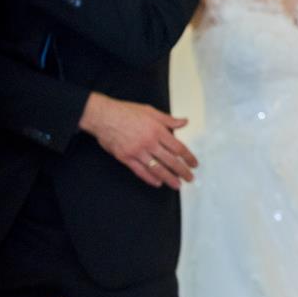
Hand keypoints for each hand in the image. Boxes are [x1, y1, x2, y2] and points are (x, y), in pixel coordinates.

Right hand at [79, 92, 197, 188]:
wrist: (103, 116)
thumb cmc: (126, 112)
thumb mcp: (151, 111)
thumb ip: (169, 120)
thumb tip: (184, 122)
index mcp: (158, 131)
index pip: (178, 147)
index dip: (188, 157)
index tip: (194, 164)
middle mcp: (149, 142)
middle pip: (170, 160)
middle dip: (182, 171)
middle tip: (190, 178)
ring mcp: (137, 151)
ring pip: (156, 168)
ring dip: (168, 178)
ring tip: (177, 185)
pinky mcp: (125, 157)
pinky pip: (140, 171)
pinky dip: (149, 178)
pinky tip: (158, 183)